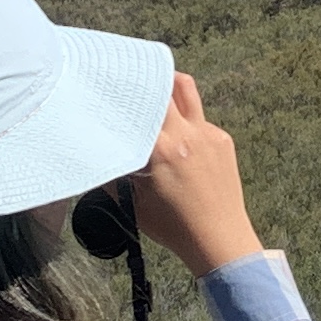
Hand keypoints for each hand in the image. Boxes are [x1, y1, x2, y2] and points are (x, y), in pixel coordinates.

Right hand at [122, 74, 260, 274]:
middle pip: (165, 84)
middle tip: (132, 82)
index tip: (109, 88)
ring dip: (169, 85)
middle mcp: (186, 135)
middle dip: (147, 81)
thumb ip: (115, 173)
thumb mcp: (133, 202)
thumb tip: (98, 152)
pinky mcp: (223, 140)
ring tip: (156, 92)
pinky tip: (179, 139)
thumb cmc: (173, 226)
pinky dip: (186, 120)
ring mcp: (208, 134)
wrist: (219, 239)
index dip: (123, 94)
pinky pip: (200, 118)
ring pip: (186, 90)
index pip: (138, 106)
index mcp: (160, 150)